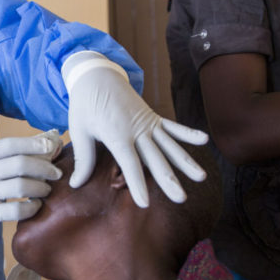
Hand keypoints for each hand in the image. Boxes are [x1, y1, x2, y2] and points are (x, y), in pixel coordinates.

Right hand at [0, 130, 62, 234]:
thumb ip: (6, 151)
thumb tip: (42, 138)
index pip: (11, 144)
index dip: (34, 144)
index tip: (52, 146)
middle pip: (21, 164)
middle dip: (44, 168)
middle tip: (56, 173)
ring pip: (21, 186)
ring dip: (40, 188)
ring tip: (47, 190)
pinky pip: (14, 211)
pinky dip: (30, 208)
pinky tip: (35, 206)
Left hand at [62, 51, 207, 206]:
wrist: (96, 75)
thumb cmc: (85, 104)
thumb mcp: (79, 130)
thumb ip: (83, 158)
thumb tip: (75, 184)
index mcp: (117, 134)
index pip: (130, 164)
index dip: (137, 184)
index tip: (144, 203)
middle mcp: (136, 129)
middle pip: (156, 158)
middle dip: (169, 179)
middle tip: (181, 198)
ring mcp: (147, 122)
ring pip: (169, 145)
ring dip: (186, 161)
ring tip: (201, 177)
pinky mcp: (152, 117)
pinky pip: (172, 127)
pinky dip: (187, 133)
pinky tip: (204, 140)